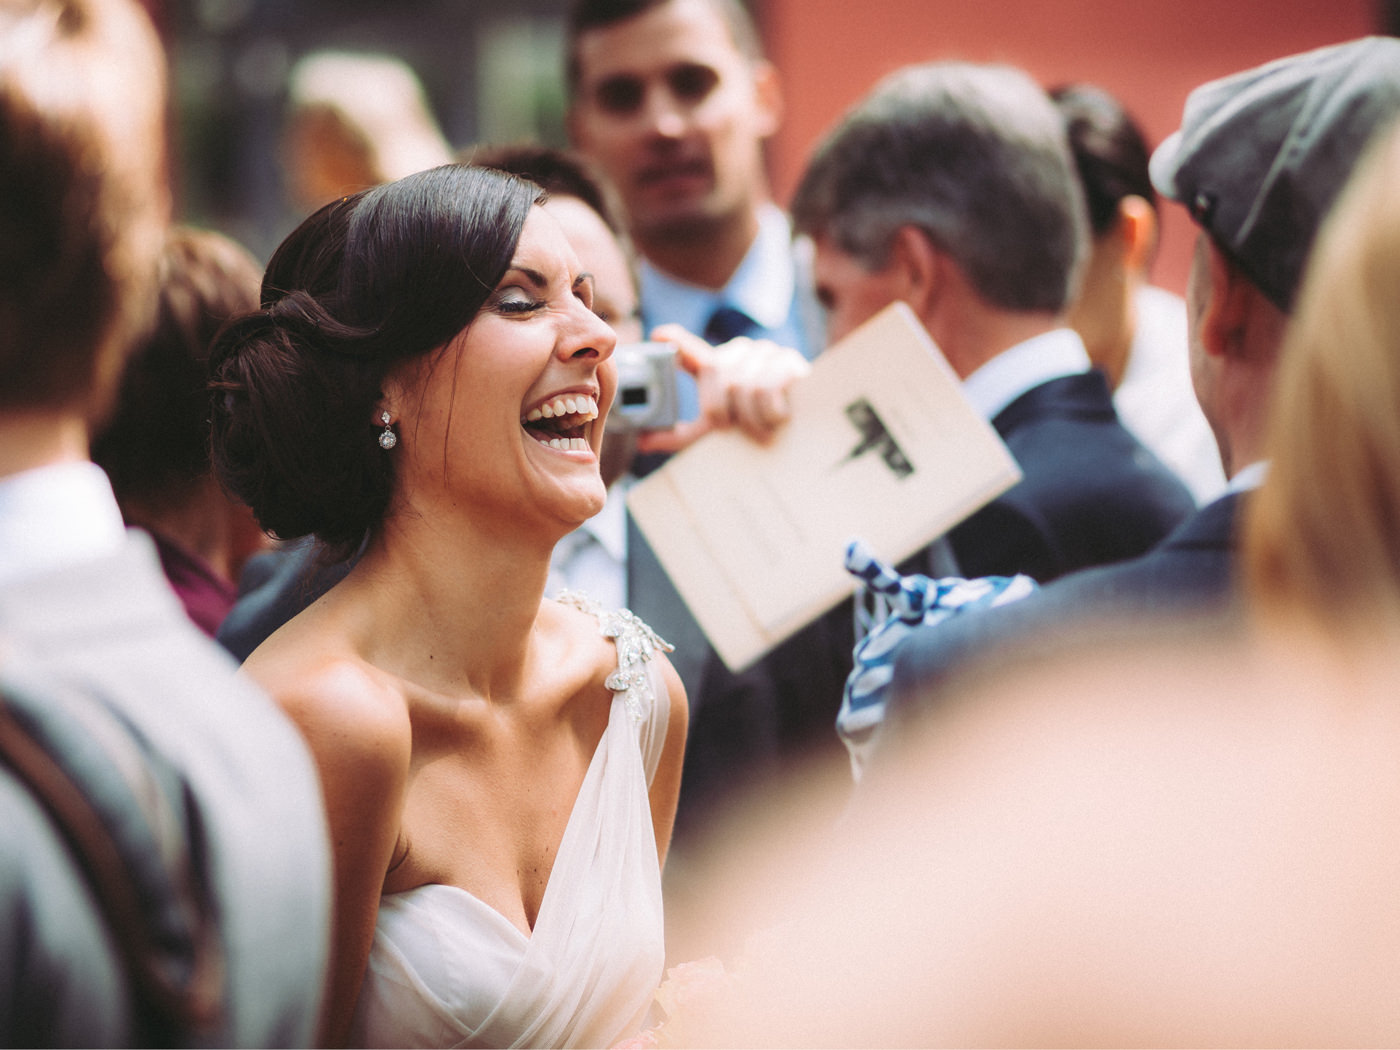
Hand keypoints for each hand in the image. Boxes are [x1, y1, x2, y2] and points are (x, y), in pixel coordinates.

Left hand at [635, 323, 810, 454]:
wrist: (803, 434)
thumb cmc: (754, 428)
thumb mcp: (715, 431)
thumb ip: (681, 434)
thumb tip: (644, 442)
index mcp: (717, 366)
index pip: (691, 348)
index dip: (676, 340)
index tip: (658, 335)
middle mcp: (740, 352)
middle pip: (715, 370)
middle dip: (717, 407)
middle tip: (728, 427)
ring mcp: (766, 353)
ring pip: (741, 383)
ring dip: (748, 416)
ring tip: (759, 428)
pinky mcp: (791, 362)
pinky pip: (766, 388)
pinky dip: (768, 413)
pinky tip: (778, 418)